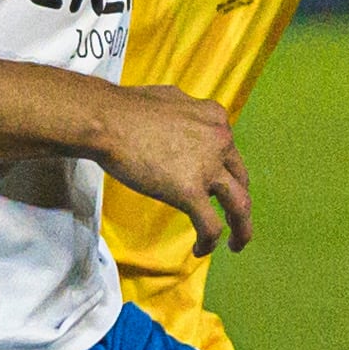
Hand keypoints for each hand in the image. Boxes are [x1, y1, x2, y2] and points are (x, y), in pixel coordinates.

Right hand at [95, 84, 249, 252]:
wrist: (106, 120)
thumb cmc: (126, 109)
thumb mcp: (169, 99)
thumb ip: (184, 114)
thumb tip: (180, 123)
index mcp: (215, 118)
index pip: (229, 151)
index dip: (222, 170)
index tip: (210, 184)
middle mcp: (220, 140)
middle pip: (241, 179)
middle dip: (239, 201)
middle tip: (234, 219)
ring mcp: (208, 167)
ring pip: (240, 205)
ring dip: (242, 228)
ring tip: (236, 244)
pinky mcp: (190, 191)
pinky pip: (210, 225)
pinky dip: (209, 242)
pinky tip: (199, 250)